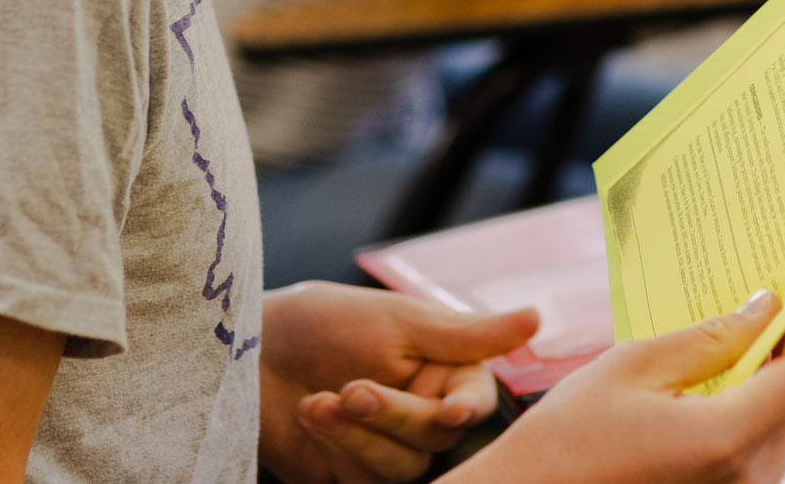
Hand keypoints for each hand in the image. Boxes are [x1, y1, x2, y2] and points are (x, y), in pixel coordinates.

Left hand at [258, 281, 539, 482]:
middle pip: (436, 437)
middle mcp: (422, 411)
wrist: (248, 353)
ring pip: (404, 466)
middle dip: (392, 415)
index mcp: (441, 369)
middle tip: (350, 389)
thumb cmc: (321, 323)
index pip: (475, 398)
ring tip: (318, 401)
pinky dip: (339, 448)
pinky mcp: (352, 474)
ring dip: (358, 434)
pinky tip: (311, 414)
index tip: (449, 411)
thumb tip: (536, 316)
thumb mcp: (394, 320)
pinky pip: (366, 481)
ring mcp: (387, 447)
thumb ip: (465, 333)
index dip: (466, 408)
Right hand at [461, 290, 784, 483]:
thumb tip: (761, 309)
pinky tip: (704, 395)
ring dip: (764, 383)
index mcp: (727, 440)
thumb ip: (708, 337)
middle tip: (747, 313)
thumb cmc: (566, 445)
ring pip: (782, 426)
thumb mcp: (633, 367)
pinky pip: (758, 452)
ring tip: (716, 353)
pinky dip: (745, 416)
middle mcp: (748, 480)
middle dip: (783, 350)